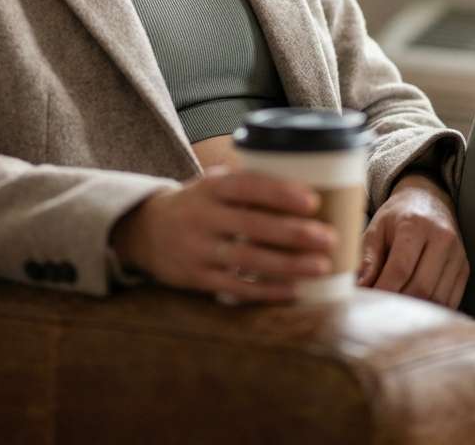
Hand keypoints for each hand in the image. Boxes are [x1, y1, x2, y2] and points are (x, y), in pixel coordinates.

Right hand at [109, 165, 337, 305]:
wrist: (145, 231)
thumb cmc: (197, 204)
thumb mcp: (213, 184)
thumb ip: (248, 184)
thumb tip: (310, 183)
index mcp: (210, 187)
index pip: (247, 186)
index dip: (279, 193)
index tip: (313, 200)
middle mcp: (202, 216)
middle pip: (252, 225)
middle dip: (294, 233)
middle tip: (329, 238)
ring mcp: (198, 250)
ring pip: (248, 259)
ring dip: (288, 264)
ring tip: (322, 266)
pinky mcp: (197, 279)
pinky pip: (236, 287)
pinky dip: (267, 290)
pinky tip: (294, 290)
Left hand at [356, 173, 468, 309]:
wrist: (428, 200)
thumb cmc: (397, 217)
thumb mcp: (376, 229)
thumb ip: (368, 258)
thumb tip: (360, 287)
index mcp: (415, 224)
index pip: (401, 268)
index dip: (384, 289)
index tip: (370, 301)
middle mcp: (442, 238)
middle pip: (422, 287)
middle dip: (399, 304)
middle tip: (381, 310)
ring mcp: (457, 255)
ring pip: (438, 298)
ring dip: (416, 311)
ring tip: (396, 310)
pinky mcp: (465, 268)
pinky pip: (450, 300)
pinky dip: (431, 310)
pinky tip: (415, 309)